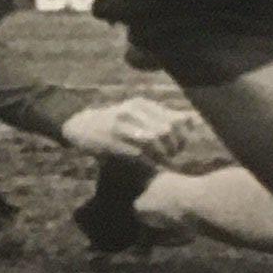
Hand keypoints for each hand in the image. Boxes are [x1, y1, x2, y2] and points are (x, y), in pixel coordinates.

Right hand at [64, 94, 209, 170]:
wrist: (80, 126)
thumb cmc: (113, 122)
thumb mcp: (138, 113)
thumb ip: (163, 116)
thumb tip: (192, 121)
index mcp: (142, 104)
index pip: (175, 119)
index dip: (182, 137)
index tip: (179, 147)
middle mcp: (133, 111)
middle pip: (166, 131)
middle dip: (172, 148)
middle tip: (170, 157)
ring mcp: (122, 126)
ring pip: (153, 141)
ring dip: (160, 156)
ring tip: (160, 163)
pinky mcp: (113, 142)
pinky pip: (137, 154)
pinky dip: (147, 163)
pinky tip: (149, 167)